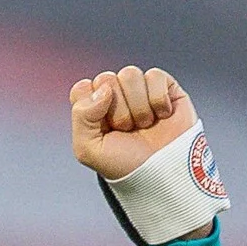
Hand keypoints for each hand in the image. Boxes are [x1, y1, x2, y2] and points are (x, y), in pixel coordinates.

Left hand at [71, 65, 195, 181]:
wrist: (162, 171)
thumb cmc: (125, 163)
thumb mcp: (88, 149)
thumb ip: (81, 116)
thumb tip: (103, 89)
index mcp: (92, 109)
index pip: (82, 88)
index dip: (91, 107)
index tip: (103, 128)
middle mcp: (114, 96)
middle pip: (106, 79)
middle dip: (116, 109)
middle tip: (126, 129)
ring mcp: (139, 90)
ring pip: (130, 74)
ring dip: (137, 105)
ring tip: (144, 125)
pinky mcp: (165, 87)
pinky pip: (155, 75)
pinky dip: (158, 99)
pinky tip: (162, 115)